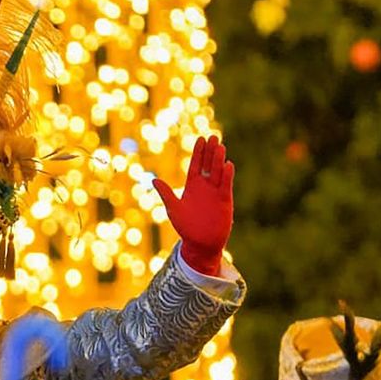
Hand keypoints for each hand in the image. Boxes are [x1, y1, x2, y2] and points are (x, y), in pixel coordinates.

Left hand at [153, 135, 233, 275]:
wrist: (201, 243)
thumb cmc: (185, 227)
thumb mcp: (173, 209)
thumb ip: (166, 194)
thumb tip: (153, 180)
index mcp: (192, 186)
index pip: (196, 165)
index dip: (199, 152)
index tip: (201, 139)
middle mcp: (205, 186)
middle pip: (208, 164)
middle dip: (210, 151)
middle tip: (213, 136)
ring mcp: (216, 192)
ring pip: (218, 172)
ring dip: (218, 160)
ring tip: (220, 146)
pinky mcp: (225, 200)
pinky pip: (226, 185)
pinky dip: (227, 175)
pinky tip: (227, 165)